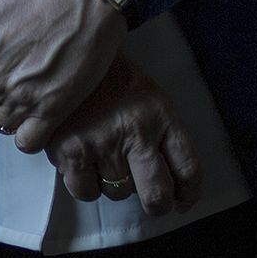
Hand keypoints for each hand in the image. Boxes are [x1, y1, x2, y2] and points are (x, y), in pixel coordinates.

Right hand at [46, 55, 201, 214]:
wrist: (68, 52)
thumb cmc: (111, 78)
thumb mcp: (149, 96)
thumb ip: (163, 135)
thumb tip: (172, 185)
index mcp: (161, 114)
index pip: (187, 168)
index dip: (188, 193)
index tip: (182, 199)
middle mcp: (136, 130)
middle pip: (157, 194)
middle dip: (157, 204)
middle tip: (152, 200)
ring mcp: (103, 142)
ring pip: (118, 193)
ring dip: (114, 183)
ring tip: (105, 156)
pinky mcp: (70, 150)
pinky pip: (86, 191)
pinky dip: (86, 184)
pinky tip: (84, 161)